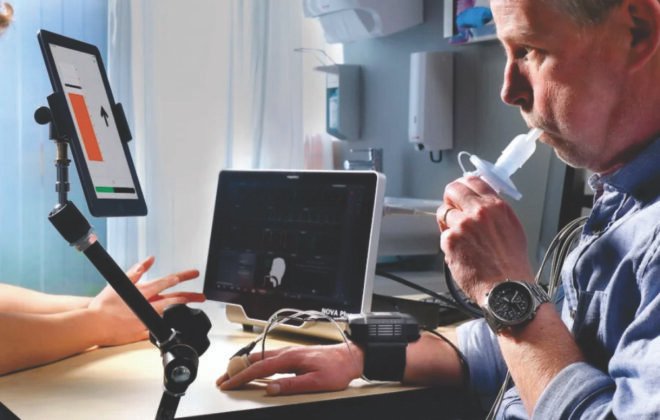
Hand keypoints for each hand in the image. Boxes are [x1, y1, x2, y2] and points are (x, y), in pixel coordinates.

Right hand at [88, 256, 205, 345]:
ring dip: (183, 311)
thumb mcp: (120, 281)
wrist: (93, 324)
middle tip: (202, 295)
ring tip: (194, 308)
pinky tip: (177, 326)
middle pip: (174, 299)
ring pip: (170, 314)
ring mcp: (146, 320)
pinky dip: (168, 326)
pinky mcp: (142, 333)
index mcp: (143, 292)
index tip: (194, 273)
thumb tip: (150, 259)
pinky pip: (159, 330)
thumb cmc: (104, 304)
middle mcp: (147, 306)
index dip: (182, 277)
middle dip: (190, 296)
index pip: (166, 282)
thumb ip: (137, 270)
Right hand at [217, 343, 363, 395]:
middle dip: (237, 369)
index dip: (241, 376)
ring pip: (261, 356)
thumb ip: (292, 384)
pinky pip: (269, 356)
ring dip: (245, 365)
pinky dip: (256, 362)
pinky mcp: (294, 354)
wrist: (351, 356)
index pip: (259, 368)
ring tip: (233, 374)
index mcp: (291, 358)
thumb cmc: (337, 369)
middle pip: (255, 359)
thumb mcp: (317, 382)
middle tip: (223, 379)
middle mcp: (288, 352)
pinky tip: (254, 367)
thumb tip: (271, 387)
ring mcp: (290, 351)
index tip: (228, 383)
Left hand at [437, 176, 532, 304]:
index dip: (464, 184)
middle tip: (451, 206)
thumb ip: (495, 211)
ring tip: (459, 237)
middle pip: (453, 190)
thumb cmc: (512, 264)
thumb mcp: (512, 228)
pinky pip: (443, 234)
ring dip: (447, 221)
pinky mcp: (450, 240)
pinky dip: (448, 242)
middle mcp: (479, 212)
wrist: (507, 288)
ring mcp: (463, 225)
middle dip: (450, 197)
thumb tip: (481, 200)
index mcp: (496, 207)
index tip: (461, 189)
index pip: (474, 181)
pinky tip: (461, 252)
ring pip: (444, 212)